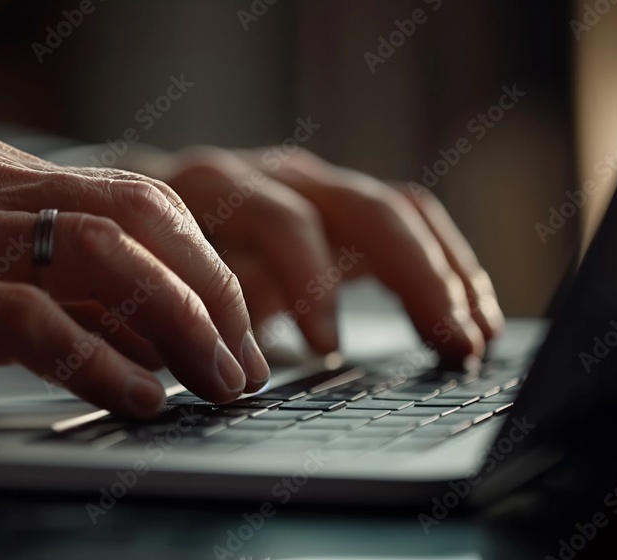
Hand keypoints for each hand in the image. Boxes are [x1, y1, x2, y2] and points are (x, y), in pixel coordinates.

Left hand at [145, 146, 503, 366]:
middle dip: (416, 276)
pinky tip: (469, 316)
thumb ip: (185, 319)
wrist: (140, 220)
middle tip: (449, 344)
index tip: (327, 346)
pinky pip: (410, 224)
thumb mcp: (154, 291)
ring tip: (476, 337)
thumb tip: (233, 373)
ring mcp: (314, 186)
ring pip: (400, 211)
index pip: (283, 220)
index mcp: (219, 189)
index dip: (309, 281)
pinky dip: (444, 270)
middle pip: (365, 207)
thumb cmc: (145, 265)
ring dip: (446, 274)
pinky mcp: (340, 208)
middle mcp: (275, 175)